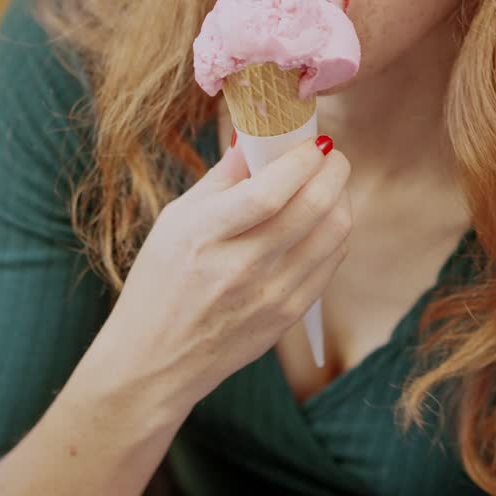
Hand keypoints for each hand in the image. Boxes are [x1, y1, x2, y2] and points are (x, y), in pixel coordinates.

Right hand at [100, 136, 351, 421]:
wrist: (154, 361)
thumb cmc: (160, 281)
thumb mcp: (175, 219)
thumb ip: (223, 176)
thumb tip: (257, 134)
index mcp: (204, 235)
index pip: (269, 192)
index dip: (301, 160)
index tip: (313, 141)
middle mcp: (241, 268)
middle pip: (312, 207)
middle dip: (334, 170)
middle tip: (331, 155)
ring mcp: (270, 296)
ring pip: (333, 233)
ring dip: (341, 198)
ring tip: (329, 183)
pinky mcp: (288, 316)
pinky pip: (331, 263)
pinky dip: (335, 232)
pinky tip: (323, 219)